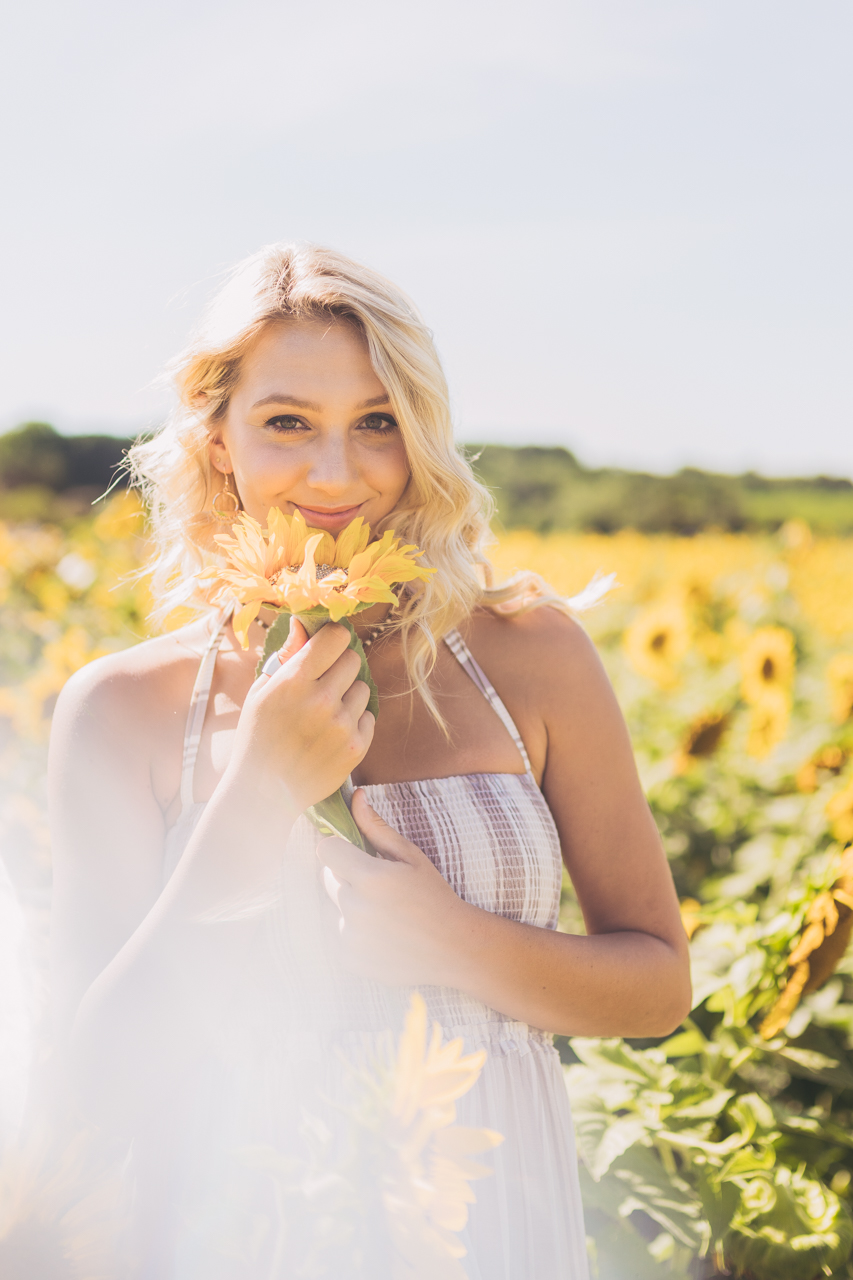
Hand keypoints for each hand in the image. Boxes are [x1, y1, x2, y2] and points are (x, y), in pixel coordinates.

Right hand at [227, 620, 374, 811]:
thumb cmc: (258, 735)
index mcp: (294, 680)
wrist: (263, 791)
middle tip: (323, 683)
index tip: (327, 647)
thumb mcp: (261, 691)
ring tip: (325, 713)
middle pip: (353, 659)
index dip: (332, 639)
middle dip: (339, 667)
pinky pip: (369, 717)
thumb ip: (286, 655)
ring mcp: (341, 726)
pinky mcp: (355, 748)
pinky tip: (333, 732)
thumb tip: (303, 623)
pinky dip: (355, 721)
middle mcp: (321, 700)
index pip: (336, 637)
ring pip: (362, 688)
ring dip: (348, 695)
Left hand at [316, 790, 472, 986]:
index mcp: (372, 878)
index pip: (326, 850)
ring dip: (349, 904)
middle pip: (328, 878)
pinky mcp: (348, 957)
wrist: (452, 948)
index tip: (353, 853)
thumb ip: (376, 827)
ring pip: (333, 906)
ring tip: (383, 911)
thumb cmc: (433, 896)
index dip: (338, 848)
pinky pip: (337, 932)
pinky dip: (352, 929)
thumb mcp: (410, 857)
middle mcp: (356, 908)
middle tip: (379, 885)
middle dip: (347, 876)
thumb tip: (355, 796)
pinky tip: (381, 931)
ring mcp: (350, 936)